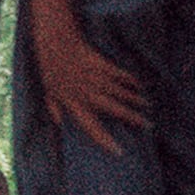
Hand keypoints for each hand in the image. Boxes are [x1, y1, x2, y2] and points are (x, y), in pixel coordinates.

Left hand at [30, 19, 148, 149]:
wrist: (55, 43)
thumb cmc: (49, 69)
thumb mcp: (48, 92)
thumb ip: (54, 109)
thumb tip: (59, 124)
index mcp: (73, 103)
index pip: (91, 127)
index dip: (105, 140)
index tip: (119, 151)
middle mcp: (87, 93)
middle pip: (113, 108)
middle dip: (131, 117)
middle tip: (146, 125)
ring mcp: (95, 78)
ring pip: (118, 91)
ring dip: (134, 99)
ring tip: (146, 106)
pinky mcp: (101, 64)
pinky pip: (118, 74)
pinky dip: (129, 79)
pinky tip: (138, 85)